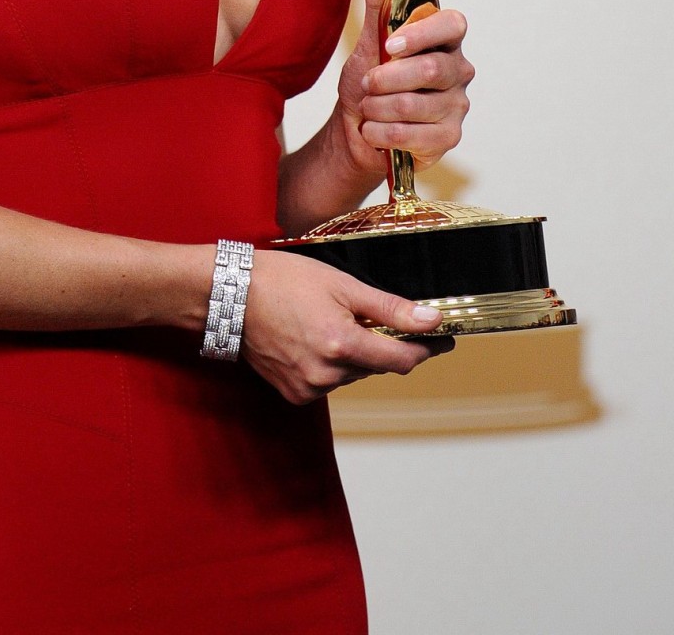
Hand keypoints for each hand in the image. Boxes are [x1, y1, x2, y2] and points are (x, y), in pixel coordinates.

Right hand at [242, 249, 452, 403]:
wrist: (230, 294)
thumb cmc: (281, 280)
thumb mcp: (342, 284)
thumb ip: (389, 307)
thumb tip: (431, 319)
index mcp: (342, 346)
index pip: (402, 360)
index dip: (427, 349)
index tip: (443, 338)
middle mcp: (327, 374)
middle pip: (377, 365)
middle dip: (384, 343)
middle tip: (375, 315)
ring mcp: (308, 387)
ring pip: (353, 373)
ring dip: (356, 352)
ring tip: (334, 319)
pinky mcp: (294, 393)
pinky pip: (329, 381)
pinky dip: (332, 362)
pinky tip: (316, 336)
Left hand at [333, 0, 473, 179]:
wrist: (357, 131)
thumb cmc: (368, 83)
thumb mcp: (368, 42)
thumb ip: (378, 5)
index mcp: (443, 40)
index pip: (453, 24)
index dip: (421, 34)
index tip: (389, 46)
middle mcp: (458, 69)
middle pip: (430, 70)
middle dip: (386, 79)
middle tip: (367, 83)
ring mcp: (457, 105)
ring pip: (414, 105)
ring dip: (377, 108)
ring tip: (368, 108)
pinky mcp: (449, 137)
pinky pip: (411, 134)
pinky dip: (380, 133)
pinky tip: (373, 131)